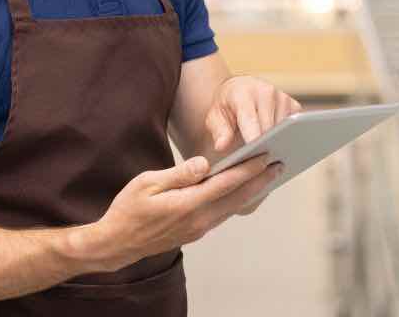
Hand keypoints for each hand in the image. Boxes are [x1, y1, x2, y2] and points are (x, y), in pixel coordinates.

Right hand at [88, 154, 283, 271]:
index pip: (226, 184)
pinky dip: (237, 201)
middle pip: (237, 197)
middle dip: (260, 180)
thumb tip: (204, 163)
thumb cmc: (129, 208)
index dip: (248, 170)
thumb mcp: (147, 183)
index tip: (266, 157)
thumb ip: (179, 174)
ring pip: (233, 207)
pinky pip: (223, 214)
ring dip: (252, 192)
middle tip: (280, 164)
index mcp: (188, 204)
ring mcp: (198, 228)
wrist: (118, 242)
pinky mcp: (195, 232)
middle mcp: (198, 219)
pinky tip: (243, 192)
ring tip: (268, 176)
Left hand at [203, 76, 301, 214]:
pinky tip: (280, 152)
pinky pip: (295, 129)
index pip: (250, 119)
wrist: (239, 90)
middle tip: (262, 166)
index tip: (255, 154)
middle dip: (267, 147)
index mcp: (244, 93)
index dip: (253, 138)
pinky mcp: (295, 106)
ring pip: (285, 130)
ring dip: (279, 144)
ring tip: (271, 160)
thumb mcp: (215, 118)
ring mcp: (283, 98)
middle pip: (271, 127)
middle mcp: (267, 92)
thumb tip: (222, 147)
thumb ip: (219, 132)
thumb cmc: (226, 107)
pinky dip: (288, 140)